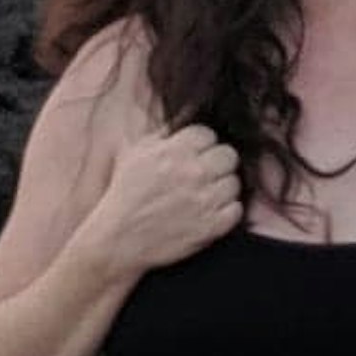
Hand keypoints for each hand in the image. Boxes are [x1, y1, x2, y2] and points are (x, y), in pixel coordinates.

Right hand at [89, 123, 242, 274]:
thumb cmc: (125, 194)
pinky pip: (236, 209)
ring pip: (234, 182)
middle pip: (228, 155)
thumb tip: (185, 116)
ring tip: (205, 195)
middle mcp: (194, 172)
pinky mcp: (212, 226)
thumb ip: (163, 134)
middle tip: (204, 174)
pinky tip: (209, 212)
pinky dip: (226, 211)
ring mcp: (205, 200)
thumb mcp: (136, 153)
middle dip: (217, 162)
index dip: (202, 145)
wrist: (119, 239)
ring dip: (222, 188)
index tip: (195, 155)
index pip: (209, 134)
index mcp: (175, 151)